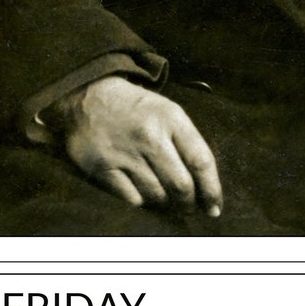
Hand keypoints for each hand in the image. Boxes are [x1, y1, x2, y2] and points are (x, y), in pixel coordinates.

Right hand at [44, 76, 222, 215]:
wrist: (89, 96)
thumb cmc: (137, 110)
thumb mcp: (167, 113)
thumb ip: (186, 144)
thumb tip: (203, 187)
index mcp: (171, 119)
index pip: (201, 160)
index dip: (212, 189)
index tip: (215, 208)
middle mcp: (150, 136)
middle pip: (181, 185)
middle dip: (189, 203)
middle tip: (188, 208)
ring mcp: (125, 153)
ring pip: (157, 196)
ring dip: (165, 204)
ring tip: (165, 199)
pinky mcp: (102, 168)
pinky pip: (132, 199)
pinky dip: (141, 202)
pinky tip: (141, 194)